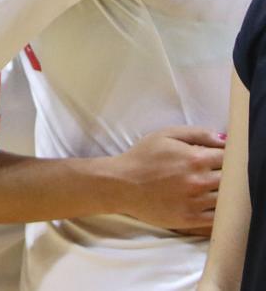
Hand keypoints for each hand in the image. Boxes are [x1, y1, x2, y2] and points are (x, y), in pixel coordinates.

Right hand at [109, 126, 223, 233]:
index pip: (230, 158)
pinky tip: (210, 204)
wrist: (121, 184)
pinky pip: (218, 218)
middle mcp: (200, 181)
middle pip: (232, 179)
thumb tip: (225, 139)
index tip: (221, 159)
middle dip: (228, 175)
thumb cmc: (142, 157)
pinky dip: (220, 212)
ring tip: (210, 188)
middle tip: (216, 173)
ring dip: (224, 193)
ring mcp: (196, 202)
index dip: (228, 157)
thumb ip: (197, 133)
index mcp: (196, 158)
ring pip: (227, 199)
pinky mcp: (191, 219)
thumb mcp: (166, 135)